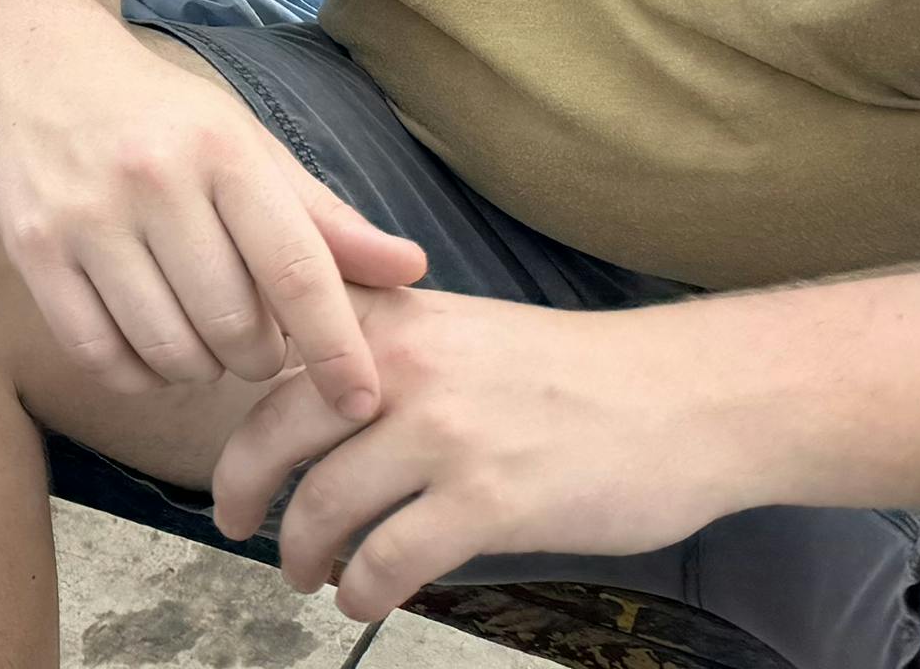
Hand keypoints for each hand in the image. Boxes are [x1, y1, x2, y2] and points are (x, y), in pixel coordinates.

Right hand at [0, 30, 428, 414]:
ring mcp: (84, 216)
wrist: (35, 63)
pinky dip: (138, 373)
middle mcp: (152, 180)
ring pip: (168, 350)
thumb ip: (323, 217)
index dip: (336, 348)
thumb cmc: (159, 116)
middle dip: (258, 357)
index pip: (297, 271)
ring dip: (198, 368)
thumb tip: (412, 269)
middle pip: (234, 326)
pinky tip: (147, 347)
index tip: (362, 401)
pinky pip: (99, 355)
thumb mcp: (246, 144)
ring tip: (199, 338)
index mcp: (222, 151)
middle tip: (253, 339)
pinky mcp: (31, 249)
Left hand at [211, 288, 739, 620]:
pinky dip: (362, 589)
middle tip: (237, 523)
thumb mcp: (461, 329)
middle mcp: (402, 368)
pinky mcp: (488, 500)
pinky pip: (388, 560)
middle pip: (274, 436)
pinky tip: (363, 598)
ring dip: (302, 552)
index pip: (273, 363)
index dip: (237, 418)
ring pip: (324, 506)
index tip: (230, 461)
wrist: (689, 397)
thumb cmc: (575, 374)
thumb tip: (306, 400)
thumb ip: (383, 351)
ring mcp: (444, 434)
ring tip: (306, 572)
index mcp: (391, 320)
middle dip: (242, 490)